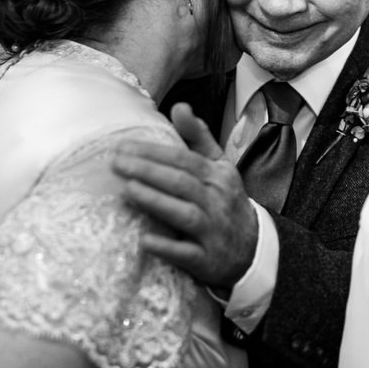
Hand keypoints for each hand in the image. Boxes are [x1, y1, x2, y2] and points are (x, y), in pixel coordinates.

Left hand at [112, 103, 258, 288]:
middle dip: (148, 171)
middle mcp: (217, 201)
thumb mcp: (219, 166)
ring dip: (156, 202)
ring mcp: (213, 231)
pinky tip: (144, 240)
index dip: (153, 152)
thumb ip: (198, 136)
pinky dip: (167, 247)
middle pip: (182, 182)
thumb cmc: (226, 201)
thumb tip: (179, 106)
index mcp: (218, 176)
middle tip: (116, 163)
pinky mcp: (207, 260)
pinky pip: (187, 253)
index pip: (184, 159)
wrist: (253, 248)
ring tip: (128, 190)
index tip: (122, 146)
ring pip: (184, 214)